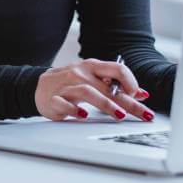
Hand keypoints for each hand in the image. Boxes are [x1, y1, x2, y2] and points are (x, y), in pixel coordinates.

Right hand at [34, 58, 153, 121]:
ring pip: (87, 92)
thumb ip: (116, 85)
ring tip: (119, 115)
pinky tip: (83, 116)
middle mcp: (81, 74)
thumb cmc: (70, 83)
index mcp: (93, 67)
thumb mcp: (94, 79)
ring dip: (106, 104)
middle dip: (128, 101)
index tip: (139, 96)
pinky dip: (74, 110)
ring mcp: (67, 86)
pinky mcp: (54, 99)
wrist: (39, 86)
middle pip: (108, 86)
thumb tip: (142, 94)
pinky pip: (64, 104)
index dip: (131, 82)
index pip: (117, 69)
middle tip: (143, 113)